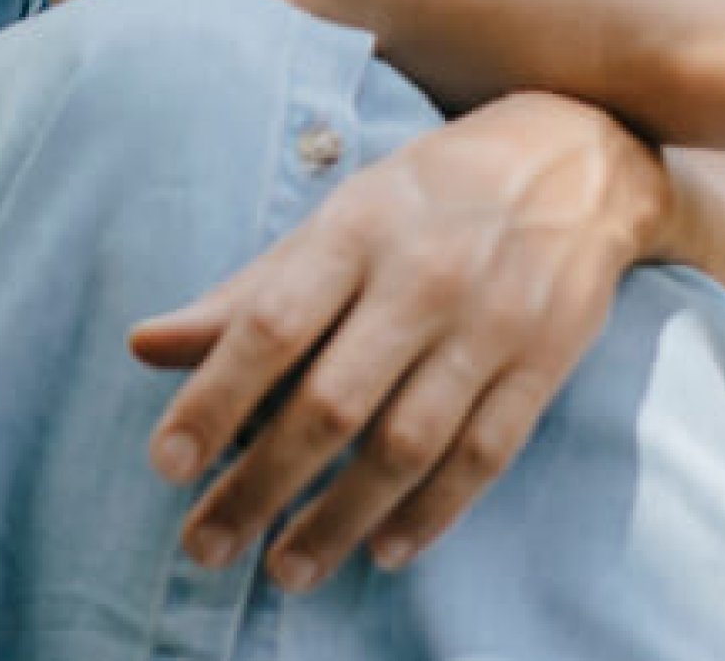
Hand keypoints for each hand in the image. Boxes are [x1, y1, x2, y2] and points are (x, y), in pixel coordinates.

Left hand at [127, 90, 668, 589]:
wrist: (580, 156)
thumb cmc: (434, 192)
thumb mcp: (342, 216)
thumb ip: (250, 289)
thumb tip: (145, 345)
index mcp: (360, 229)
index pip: (273, 325)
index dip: (215, 398)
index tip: (166, 465)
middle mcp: (424, 277)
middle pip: (332, 403)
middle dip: (261, 485)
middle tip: (204, 545)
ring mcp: (491, 323)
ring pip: (406, 445)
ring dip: (339, 519)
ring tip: (284, 569)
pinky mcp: (545, 361)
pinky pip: (482, 457)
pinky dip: (431, 514)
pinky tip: (384, 549)